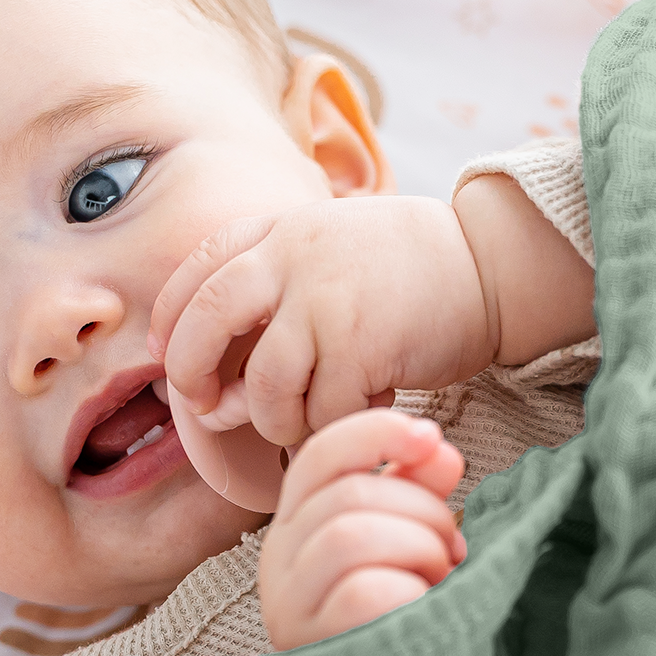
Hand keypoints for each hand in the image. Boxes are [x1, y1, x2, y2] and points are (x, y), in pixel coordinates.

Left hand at [149, 197, 491, 448]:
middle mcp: (294, 257)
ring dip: (275, 419)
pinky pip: (322, 410)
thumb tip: (220, 386)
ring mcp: (327, 300)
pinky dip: (332, 425)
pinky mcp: (363, 344)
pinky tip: (359, 409)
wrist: (489, 267)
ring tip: (300, 422)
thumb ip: (278, 290)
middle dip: (191, 373)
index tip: (167, 354)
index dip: (171, 318)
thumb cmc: (409, 271)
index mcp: (281, 230)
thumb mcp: (332, 250)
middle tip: (205, 407)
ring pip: (265, 384)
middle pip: (206, 321)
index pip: (198, 268)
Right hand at [257, 410, 466, 648]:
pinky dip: (408, 592)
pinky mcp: (311, 648)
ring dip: (416, 548)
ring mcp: (288, 608)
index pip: (319, 455)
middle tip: (450, 551)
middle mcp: (278, 562)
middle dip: (422, 511)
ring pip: (349, 534)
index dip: (378, 433)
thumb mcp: (407, 544)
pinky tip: (417, 612)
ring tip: (435, 579)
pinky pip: (363, 591)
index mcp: (297, 527)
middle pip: (348, 493)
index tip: (432, 438)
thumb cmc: (401, 620)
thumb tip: (437, 448)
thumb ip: (416, 491)